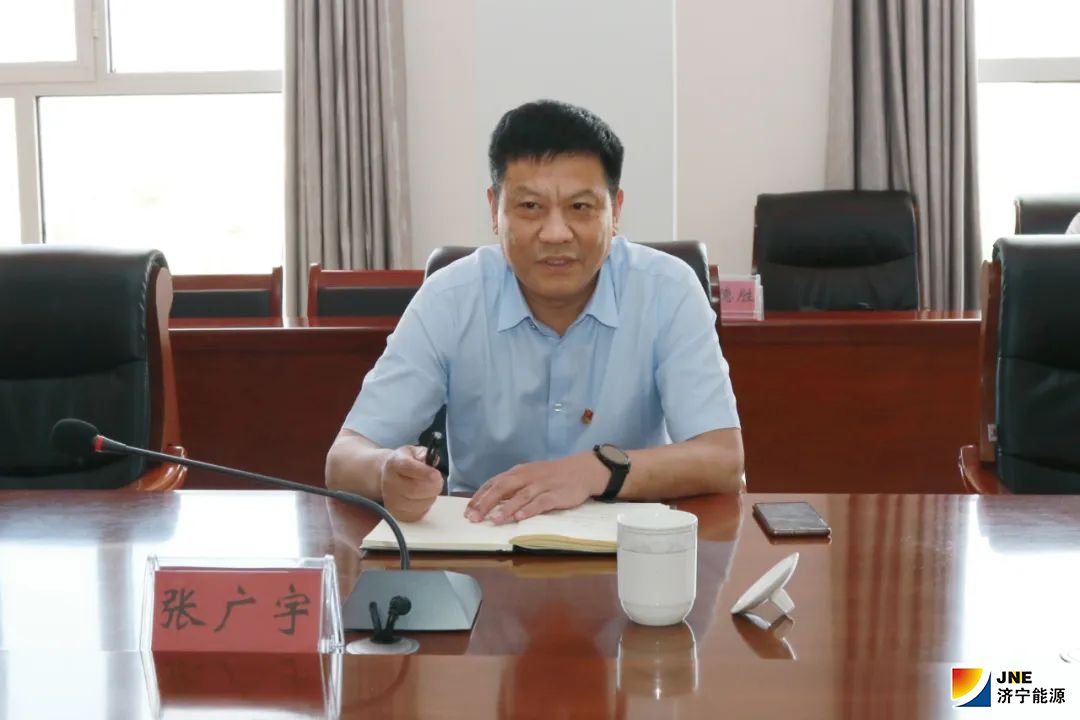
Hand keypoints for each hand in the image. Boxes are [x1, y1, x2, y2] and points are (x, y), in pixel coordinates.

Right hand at [380, 446, 443, 521]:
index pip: (409, 468)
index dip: (425, 472)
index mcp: (394, 463)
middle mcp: (389, 482)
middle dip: (433, 485)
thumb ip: (424, 454)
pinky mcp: (397, 514)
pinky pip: (420, 513)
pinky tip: (422, 498)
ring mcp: (391, 500)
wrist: (389, 476)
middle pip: (416, 489)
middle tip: (437, 480)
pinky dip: (426, 506)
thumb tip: (433, 461)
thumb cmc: (406, 463)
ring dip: (431, 496)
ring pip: (420, 503)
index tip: (436, 474)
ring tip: (427, 488)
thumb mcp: (414, 452)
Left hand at [465, 452, 607, 524]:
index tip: (467, 511)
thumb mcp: (529, 476)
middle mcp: (527, 477)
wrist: (581, 470)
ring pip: (520, 496)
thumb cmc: (551, 476)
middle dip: (487, 503)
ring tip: (494, 520)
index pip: (494, 483)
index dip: (480, 497)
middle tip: (474, 518)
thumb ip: (512, 487)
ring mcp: (542, 485)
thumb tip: (488, 502)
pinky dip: (529, 510)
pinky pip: (541, 502)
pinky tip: (519, 517)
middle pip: (503, 488)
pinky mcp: (556, 495)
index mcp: (518, 472)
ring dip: (506, 508)